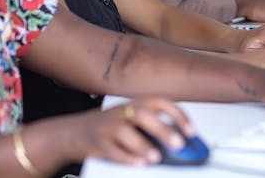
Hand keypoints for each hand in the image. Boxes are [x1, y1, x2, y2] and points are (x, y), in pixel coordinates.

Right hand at [64, 97, 192, 166]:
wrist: (74, 132)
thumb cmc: (110, 127)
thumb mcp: (132, 120)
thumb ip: (154, 127)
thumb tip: (180, 140)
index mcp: (135, 104)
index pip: (160, 102)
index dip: (178, 115)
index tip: (191, 131)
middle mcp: (122, 112)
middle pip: (142, 114)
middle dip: (162, 128)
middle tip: (178, 144)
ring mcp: (107, 126)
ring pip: (124, 131)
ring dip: (142, 145)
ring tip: (156, 157)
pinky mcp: (96, 142)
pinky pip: (110, 149)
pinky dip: (125, 157)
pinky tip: (137, 163)